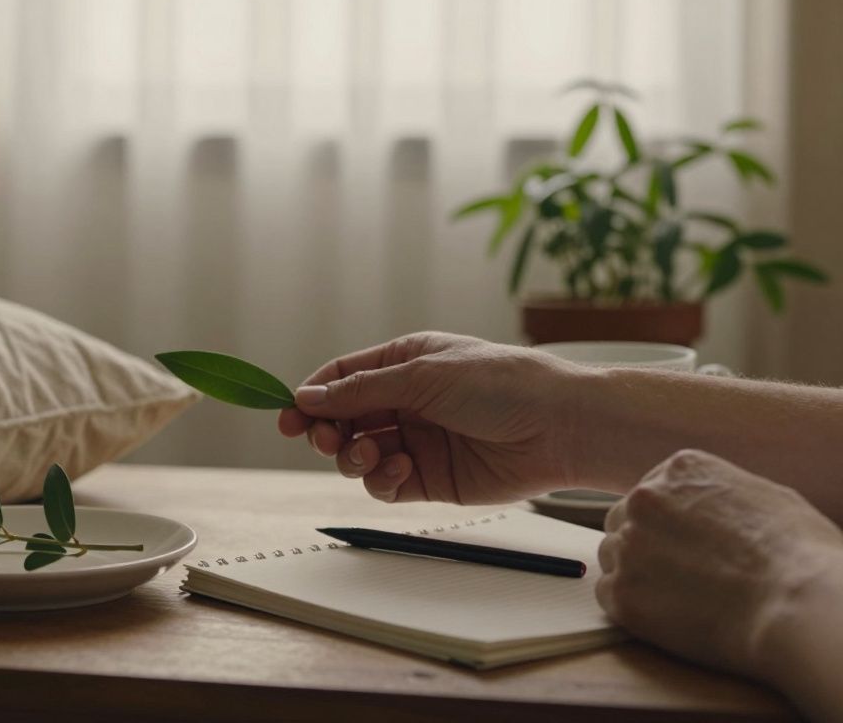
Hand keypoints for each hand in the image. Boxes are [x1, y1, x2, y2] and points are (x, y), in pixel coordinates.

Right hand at [277, 332, 587, 503]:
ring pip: (358, 455)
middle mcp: (406, 401)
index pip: (342, 378)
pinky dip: (381, 481)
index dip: (312, 397)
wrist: (560, 428)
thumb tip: (306, 398)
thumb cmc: (500, 384)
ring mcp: (416, 440)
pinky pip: (384, 484)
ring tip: (370, 456)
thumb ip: (360, 390)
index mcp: (404, 363)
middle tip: (327, 440)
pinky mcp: (429, 478)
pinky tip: (397, 472)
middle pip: (343, 420)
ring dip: (353, 458)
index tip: (287, 417)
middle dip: (328, 431)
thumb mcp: (423, 375)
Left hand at [597, 449, 842, 700]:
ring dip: (635, 574)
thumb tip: (711, 506)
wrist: (795, 604)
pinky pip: (609, 595)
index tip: (684, 543)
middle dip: (645, 544)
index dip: (668, 523)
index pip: (653, 493)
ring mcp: (628, 544)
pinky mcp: (622, 592)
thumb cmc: (799, 555)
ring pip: (613, 556)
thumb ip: (720, 495)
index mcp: (680, 470)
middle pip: (624, 520)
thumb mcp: (767, 498)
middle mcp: (644, 499)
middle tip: (678, 572)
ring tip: (679, 596)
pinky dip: (631, 606)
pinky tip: (667, 615)